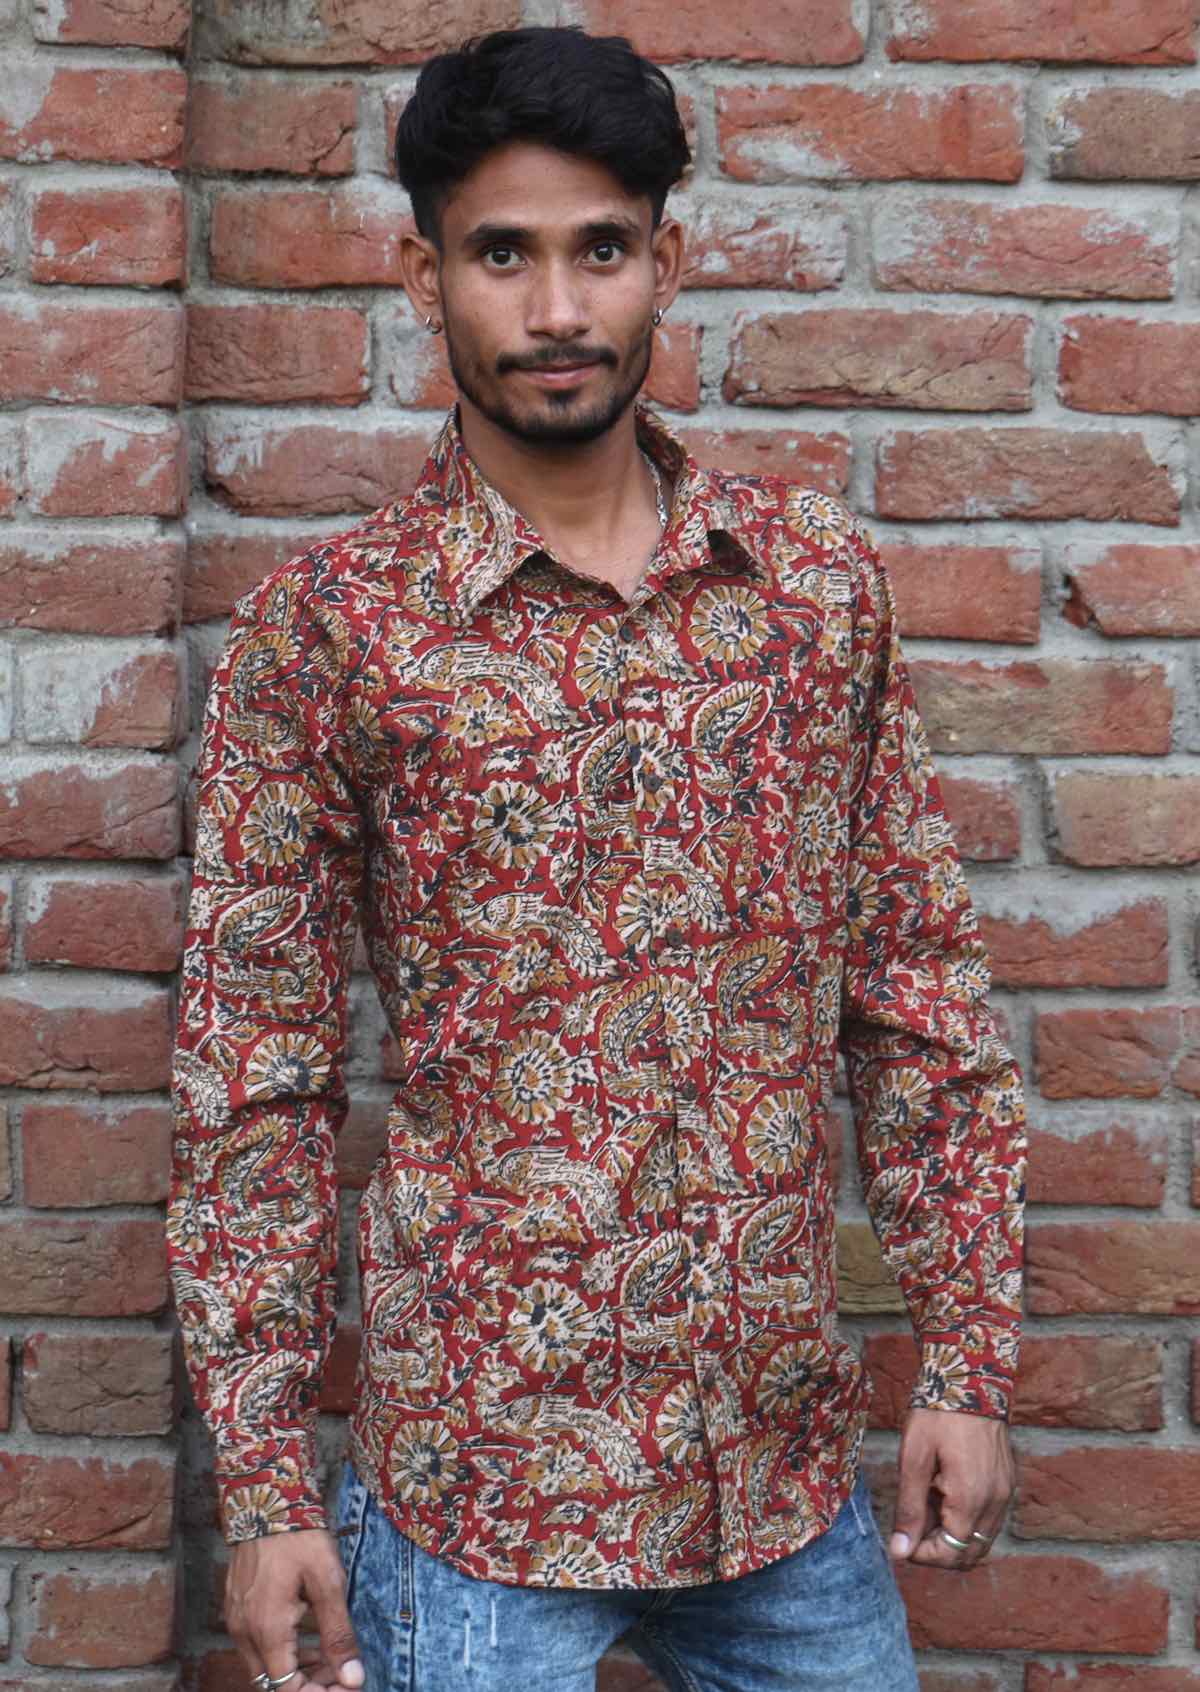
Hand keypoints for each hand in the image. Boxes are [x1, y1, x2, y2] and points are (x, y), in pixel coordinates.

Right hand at [226, 1528, 365, 1690]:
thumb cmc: (299, 1538)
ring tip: (330, 1660)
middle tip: (342, 1675)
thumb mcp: (327, 1582)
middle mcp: (245, 1632)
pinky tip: (306, 1640)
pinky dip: (282, 1652)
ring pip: (264, 1667)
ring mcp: (236, 1621)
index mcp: (267, 1630)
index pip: (287, 1689)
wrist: (266, 1499)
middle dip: (309, 1685)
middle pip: (273, 1683)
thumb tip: (353, 1678)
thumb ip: (338, 1634)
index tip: (345, 1686)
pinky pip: (256, 1646)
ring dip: (296, 1670)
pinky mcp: (236, 1608)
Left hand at [888, 1406, 1013, 1571]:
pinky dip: (967, 1520)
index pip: (951, 1553)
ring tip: (927, 1506)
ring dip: (953, 1536)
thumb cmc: (937, 1414)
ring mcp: (1005, 1492)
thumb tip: (900, 1551)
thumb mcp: (913, 1458)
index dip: (924, 1555)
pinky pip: (989, 1518)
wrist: (971, 1377)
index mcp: (971, 1499)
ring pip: (981, 1539)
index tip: (902, 1540)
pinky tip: (944, 1494)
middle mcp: (996, 1502)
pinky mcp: (1008, 1482)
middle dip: (939, 1551)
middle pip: (970, 1554)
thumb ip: (909, 1508)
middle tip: (912, 1528)